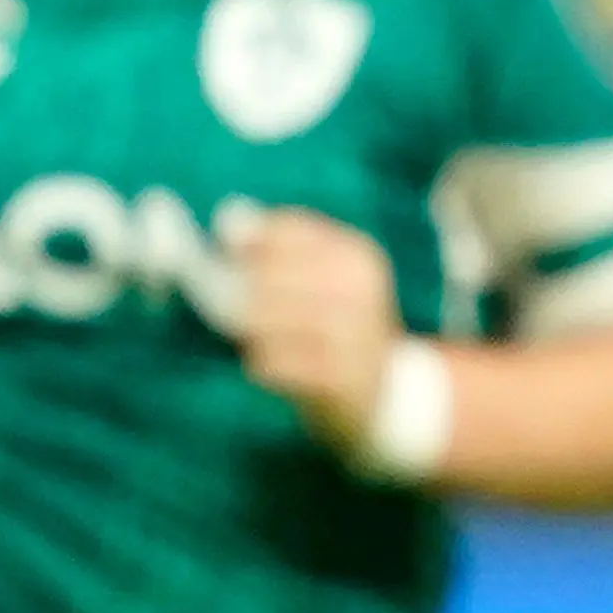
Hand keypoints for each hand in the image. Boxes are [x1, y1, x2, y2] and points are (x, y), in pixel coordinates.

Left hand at [235, 210, 403, 459]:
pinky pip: (272, 362)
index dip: (250, 244)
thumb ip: (276, 247)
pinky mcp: (340, 377)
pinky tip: (276, 366)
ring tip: (262, 339)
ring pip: (264, 317)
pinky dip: (263, 364)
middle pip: (268, 275)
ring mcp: (354, 333)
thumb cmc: (334, 327)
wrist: (384, 393)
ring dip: (251, 330)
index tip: (236, 258)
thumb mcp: (319, 279)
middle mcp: (362, 288)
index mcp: (358, 255)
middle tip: (240, 308)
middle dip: (242, 291)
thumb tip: (228, 218)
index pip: (287, 231)